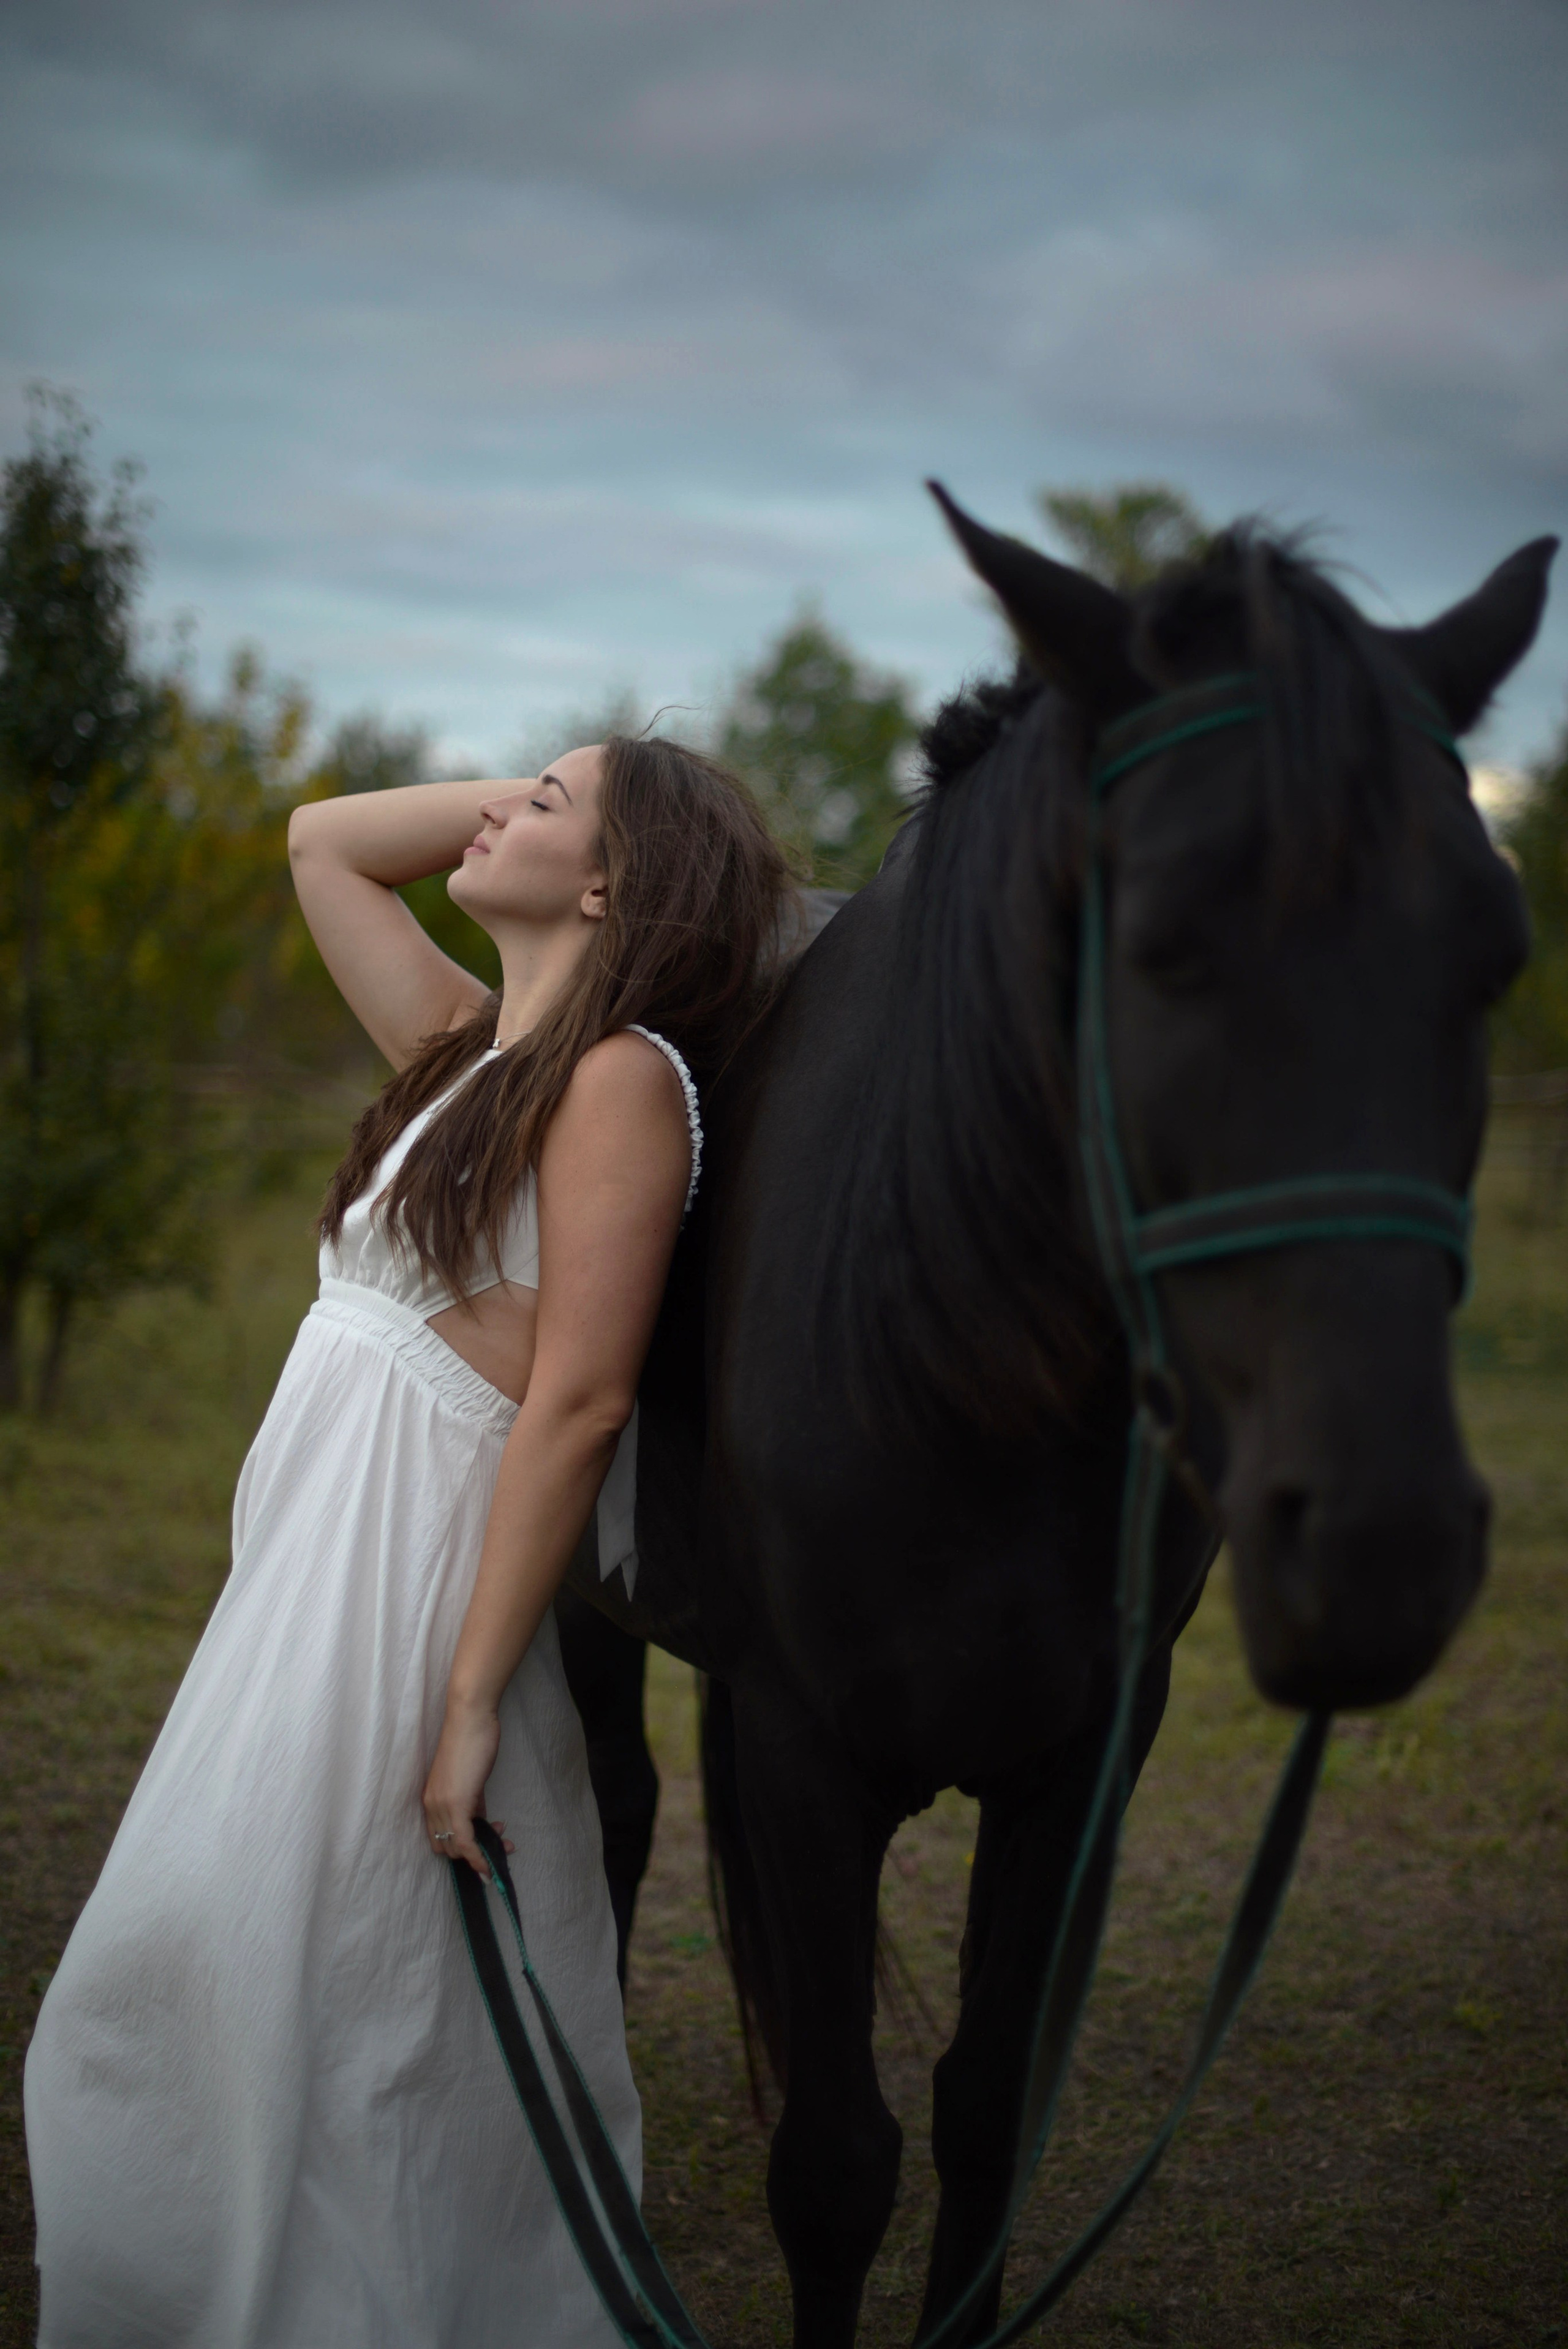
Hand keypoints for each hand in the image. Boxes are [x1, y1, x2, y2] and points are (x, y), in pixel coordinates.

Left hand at [422, 1697, 513, 1879]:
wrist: (471, 1718)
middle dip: (472, 1855)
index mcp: (431, 1799)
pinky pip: (465, 1842)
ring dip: (480, 1856)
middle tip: (498, 1847)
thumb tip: (480, 1820)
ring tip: (505, 1846)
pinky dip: (478, 1857)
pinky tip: (491, 1861)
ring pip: (456, 1848)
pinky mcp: (457, 1804)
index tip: (483, 1847)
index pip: (439, 1838)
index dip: (460, 1849)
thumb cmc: (472, 1740)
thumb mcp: (470, 1778)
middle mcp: (431, 1805)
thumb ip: (472, 1801)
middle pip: (446, 1847)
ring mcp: (442, 1806)